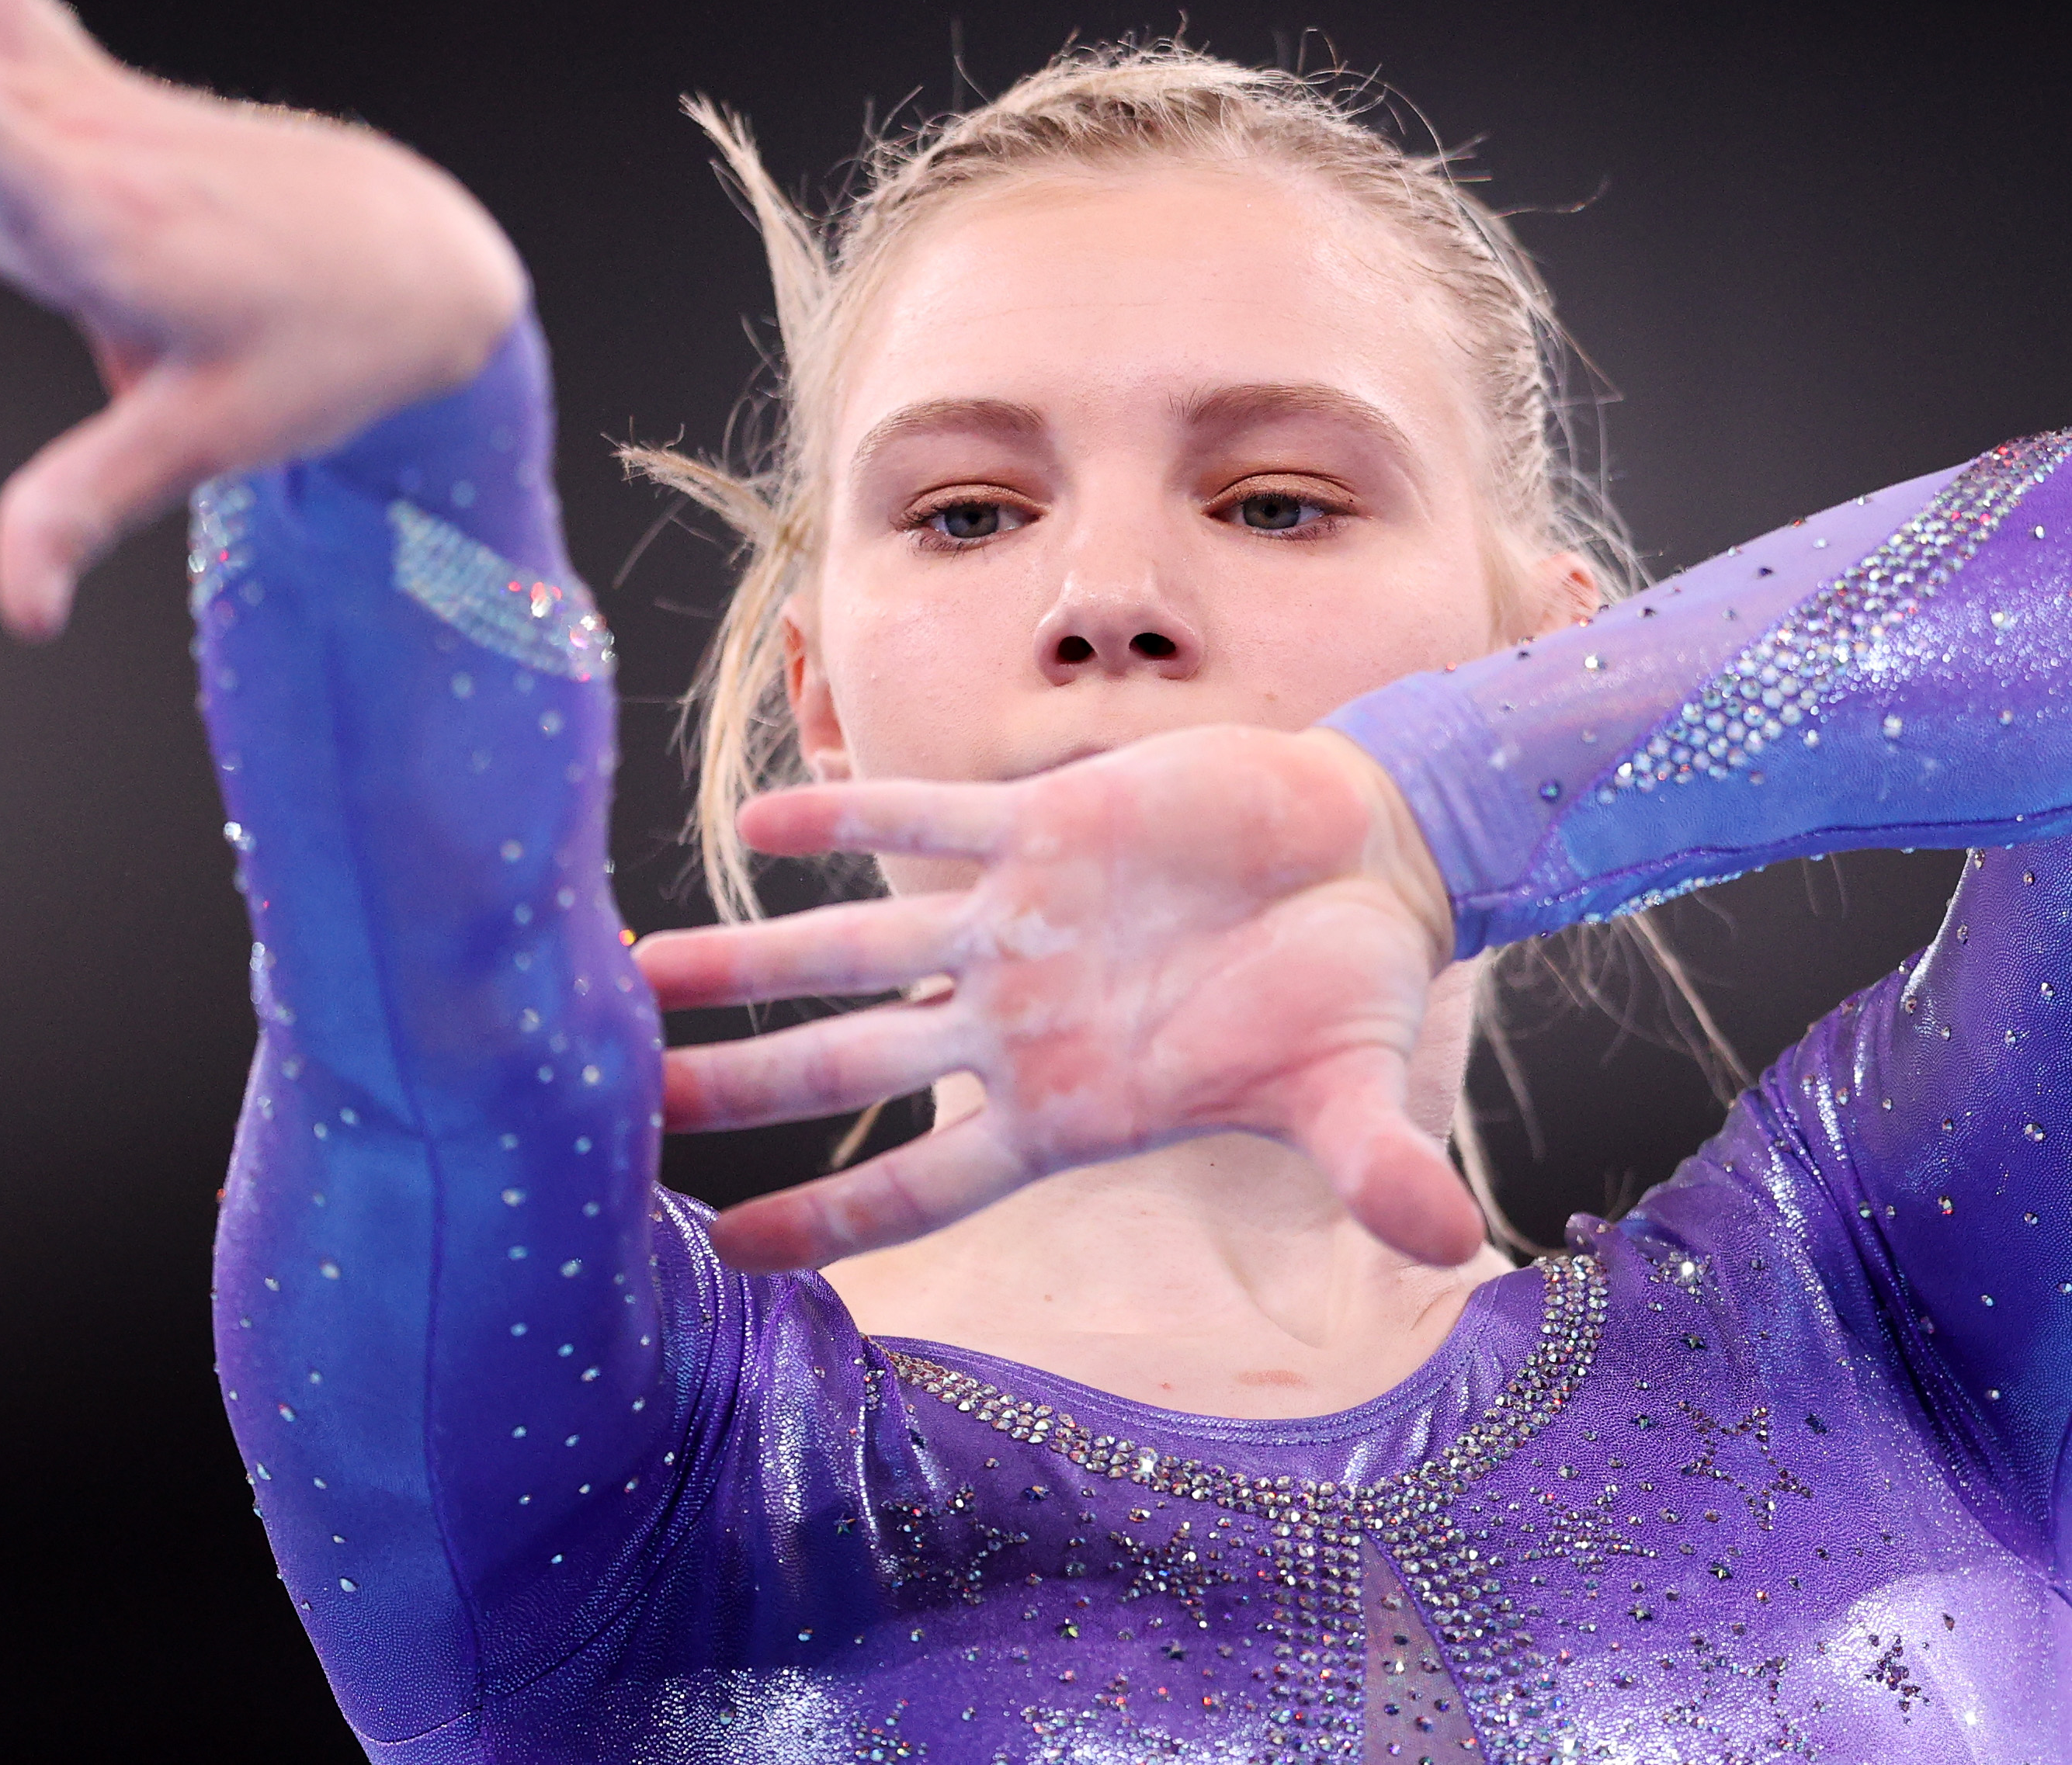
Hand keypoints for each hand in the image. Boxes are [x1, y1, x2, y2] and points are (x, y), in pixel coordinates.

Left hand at [634, 724, 1475, 1273]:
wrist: (1370, 862)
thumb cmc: (1355, 992)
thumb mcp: (1362, 1086)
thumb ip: (1373, 1164)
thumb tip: (1453, 1238)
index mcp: (1071, 1108)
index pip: (925, 1185)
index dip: (826, 1219)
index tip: (717, 1253)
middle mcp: (1016, 1024)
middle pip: (846, 1071)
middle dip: (737, 1088)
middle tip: (618, 1113)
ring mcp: (1015, 925)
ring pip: (849, 950)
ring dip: (744, 960)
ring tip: (634, 969)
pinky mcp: (1040, 827)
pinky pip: (918, 822)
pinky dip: (843, 818)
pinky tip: (756, 823)